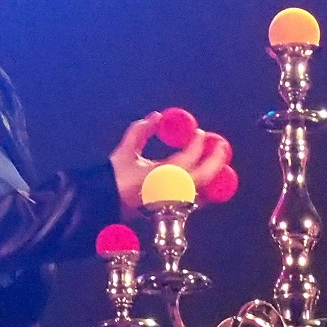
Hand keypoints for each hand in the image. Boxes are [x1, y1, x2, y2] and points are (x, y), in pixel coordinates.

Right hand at [109, 114, 229, 219]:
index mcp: (162, 174)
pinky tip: (208, 180)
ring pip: (204, 188)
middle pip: (205, 174)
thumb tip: (156, 117)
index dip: (197, 143)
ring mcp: (175, 200)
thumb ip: (141, 131)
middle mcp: (172, 189)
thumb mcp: (126, 151)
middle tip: (220, 145)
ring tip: (217, 160)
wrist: (107, 203)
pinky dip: (206, 188)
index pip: (189, 156)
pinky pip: (197, 198)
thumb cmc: (115, 180)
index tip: (200, 132)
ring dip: (214, 173)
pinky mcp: (175, 209)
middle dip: (216, 158)